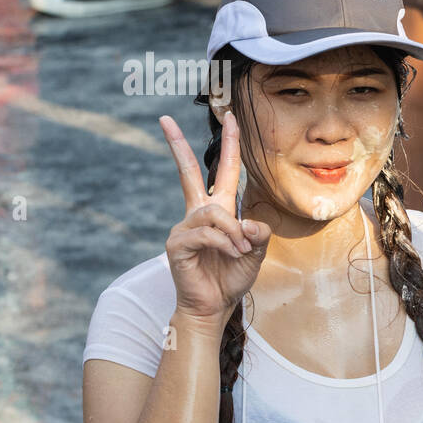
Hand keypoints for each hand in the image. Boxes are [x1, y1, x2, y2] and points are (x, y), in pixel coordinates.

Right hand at [159, 112, 270, 323]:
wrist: (215, 305)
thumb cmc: (232, 276)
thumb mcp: (256, 250)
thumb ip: (258, 232)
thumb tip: (247, 223)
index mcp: (219, 210)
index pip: (223, 171)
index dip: (229, 145)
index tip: (230, 117)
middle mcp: (198, 213)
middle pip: (187, 172)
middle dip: (176, 145)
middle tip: (164, 119)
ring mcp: (184, 226)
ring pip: (214, 213)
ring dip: (234, 232)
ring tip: (241, 249)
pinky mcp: (176, 243)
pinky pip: (205, 233)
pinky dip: (224, 243)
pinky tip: (231, 254)